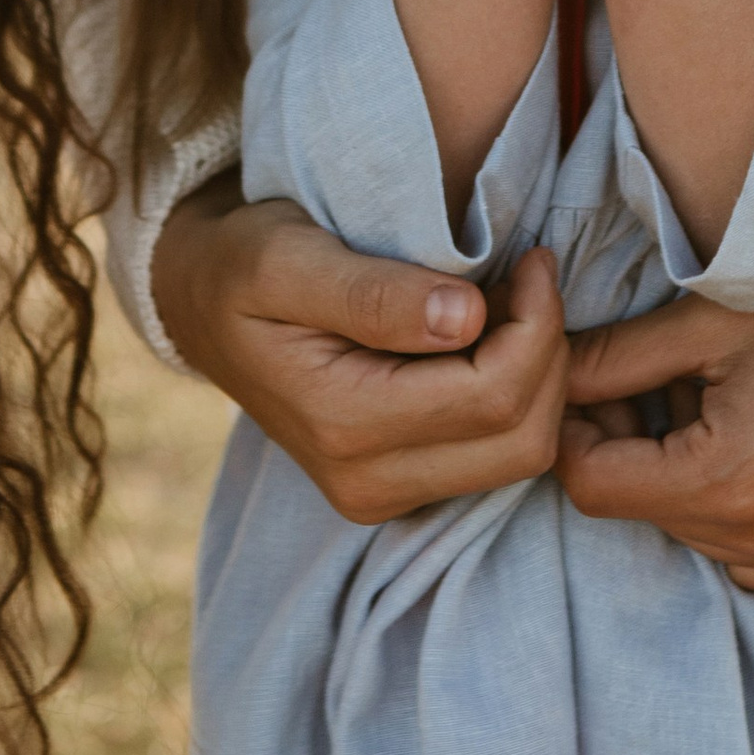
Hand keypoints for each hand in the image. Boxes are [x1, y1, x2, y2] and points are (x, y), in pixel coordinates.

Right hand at [150, 183, 567, 519]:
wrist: (205, 310)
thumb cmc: (246, 267)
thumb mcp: (289, 257)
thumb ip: (373, 293)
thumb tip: (466, 317)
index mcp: (341, 425)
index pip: (494, 395)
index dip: (537, 324)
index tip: (532, 258)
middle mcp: (365, 484)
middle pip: (522, 439)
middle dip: (548, 353)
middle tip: (529, 277)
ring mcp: (383, 497)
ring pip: (523, 456)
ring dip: (539, 376)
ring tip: (511, 304)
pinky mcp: (401, 489)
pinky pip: (498, 457)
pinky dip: (519, 397)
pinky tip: (492, 340)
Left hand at [556, 215, 753, 589]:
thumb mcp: (709, 319)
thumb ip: (612, 359)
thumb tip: (542, 373)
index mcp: (724, 481)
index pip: (591, 487)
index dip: (576, 432)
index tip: (596, 388)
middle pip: (648, 513)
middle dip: (638, 451)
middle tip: (669, 384)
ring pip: (703, 539)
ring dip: (693, 486)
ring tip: (732, 409)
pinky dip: (752, 514)